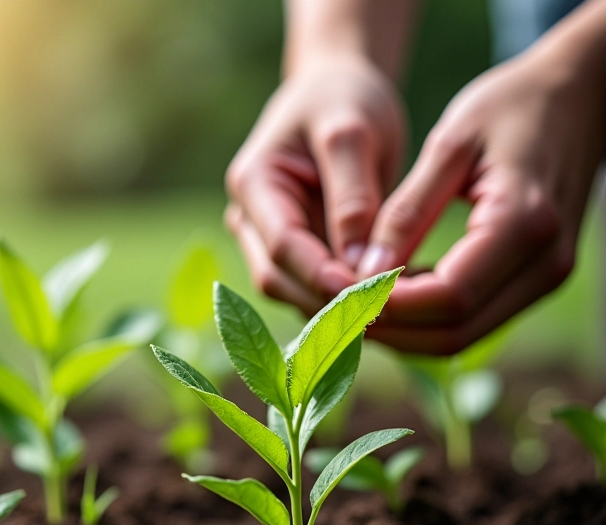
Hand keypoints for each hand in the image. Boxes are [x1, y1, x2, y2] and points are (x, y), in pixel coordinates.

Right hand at [225, 56, 404, 314]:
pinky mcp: (294, 253)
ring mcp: (268, 240)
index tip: (367, 293)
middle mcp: (250, 219)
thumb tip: (360, 265)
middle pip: (279, 278)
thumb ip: (354, 197)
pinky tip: (384, 305)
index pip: (281, 245)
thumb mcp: (353, 133)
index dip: (320, 274)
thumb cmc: (344, 100)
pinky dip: (344, 301)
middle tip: (386, 314)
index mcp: (253, 183)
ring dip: (335, 309)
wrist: (336, 93)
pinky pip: (313, 289)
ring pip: (294, 292)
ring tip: (390, 314)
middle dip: (327, 300)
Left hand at [356, 42, 605, 354]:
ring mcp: (545, 276)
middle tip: (338, 313)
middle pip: (454, 332)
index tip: (340, 296)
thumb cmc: (513, 105)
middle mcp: (544, 263)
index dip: (390, 307)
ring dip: (405, 332)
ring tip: (356, 306)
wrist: (580, 95)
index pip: (448, 296)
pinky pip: (473, 318)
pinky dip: (427, 318)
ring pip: (462, 335)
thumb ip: (406, 212)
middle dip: (391, 332)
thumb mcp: (450, 144)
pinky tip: (391, 294)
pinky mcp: (535, 278)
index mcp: (524, 223)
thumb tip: (364, 273)